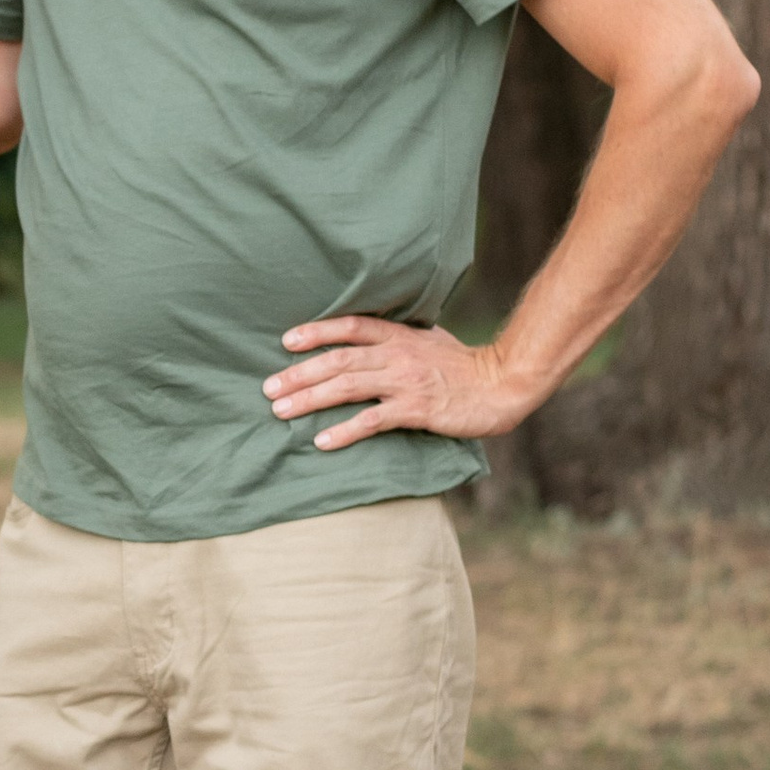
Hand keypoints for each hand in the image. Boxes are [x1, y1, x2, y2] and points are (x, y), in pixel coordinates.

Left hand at [264, 319, 534, 449]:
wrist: (502, 385)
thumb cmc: (463, 365)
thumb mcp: (429, 340)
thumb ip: (397, 337)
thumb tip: (366, 336)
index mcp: (399, 336)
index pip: (350, 327)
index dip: (317, 331)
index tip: (286, 341)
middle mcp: (398, 355)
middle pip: (339, 360)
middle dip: (299, 373)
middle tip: (268, 388)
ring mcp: (406, 382)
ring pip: (348, 387)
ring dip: (310, 399)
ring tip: (281, 411)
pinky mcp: (417, 409)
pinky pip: (373, 420)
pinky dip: (345, 431)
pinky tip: (321, 441)